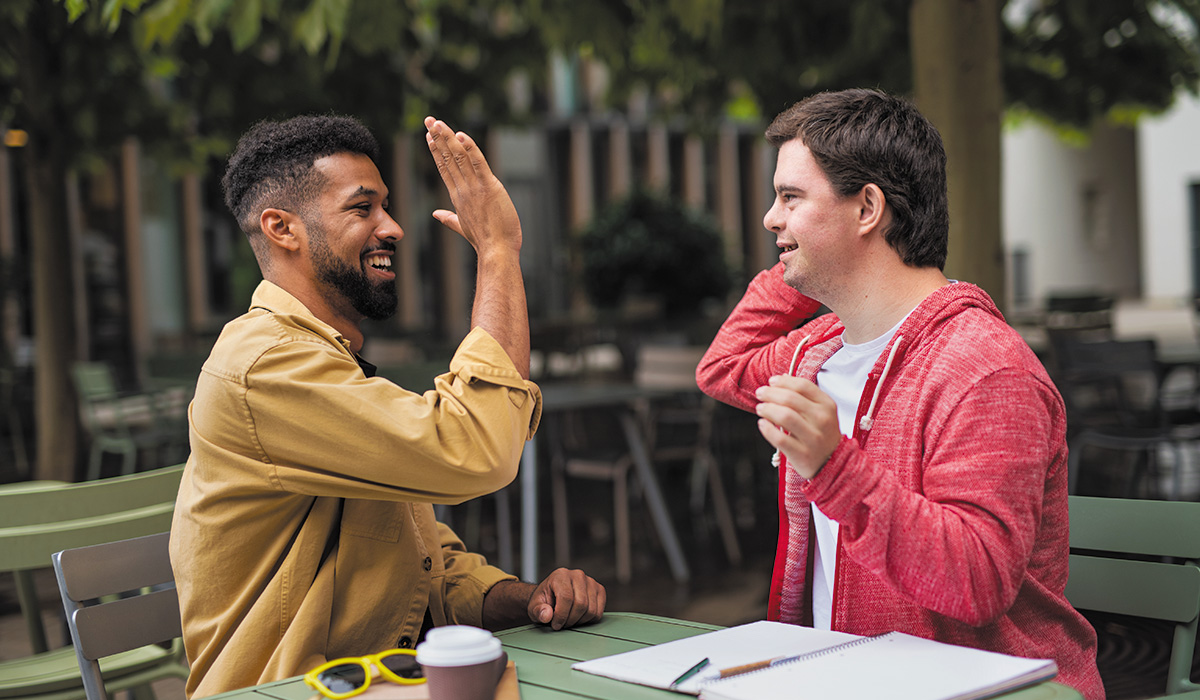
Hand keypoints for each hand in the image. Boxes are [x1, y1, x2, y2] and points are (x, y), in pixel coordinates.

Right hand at [424, 116, 521, 255]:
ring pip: (459, 157)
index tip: (429, 136)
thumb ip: (449, 218)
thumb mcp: (463, 226)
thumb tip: (436, 214)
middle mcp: (462, 189)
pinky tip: (462, 135)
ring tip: (439, 122)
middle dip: (438, 137)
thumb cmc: (484, 240)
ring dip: (449, 137)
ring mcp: (474, 188)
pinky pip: (478, 163)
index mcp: (457, 196)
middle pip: (447, 158)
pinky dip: (471, 149)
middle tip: (429, 120)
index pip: (444, 168)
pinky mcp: (489, 187)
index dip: (436, 150)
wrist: (496, 251)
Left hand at [528, 568, 605, 629]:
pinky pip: (598, 612)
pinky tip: (578, 618)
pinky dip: (588, 620)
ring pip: (591, 610)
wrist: (552, 596)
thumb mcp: (534, 606)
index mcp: (560, 575)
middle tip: (562, 624)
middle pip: (581, 604)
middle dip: (570, 620)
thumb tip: (547, 615)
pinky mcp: (599, 590)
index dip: (561, 615)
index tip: (555, 624)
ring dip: (579, 621)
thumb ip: (538, 611)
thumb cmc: (544, 601)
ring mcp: (590, 582)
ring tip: (569, 620)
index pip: (566, 597)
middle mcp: (577, 575)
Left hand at [755, 374, 840, 478]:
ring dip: (767, 409)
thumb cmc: (820, 433)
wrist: (833, 463)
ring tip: (760, 408)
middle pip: (791, 399)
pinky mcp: (802, 454)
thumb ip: (803, 395)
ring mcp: (813, 438)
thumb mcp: (820, 412)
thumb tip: (782, 378)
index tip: (771, 381)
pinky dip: (767, 429)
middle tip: (760, 393)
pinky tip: (762, 424)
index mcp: (827, 405)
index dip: (784, 381)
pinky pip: (780, 438)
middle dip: (770, 393)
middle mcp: (822, 420)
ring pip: (785, 416)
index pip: (803, 386)